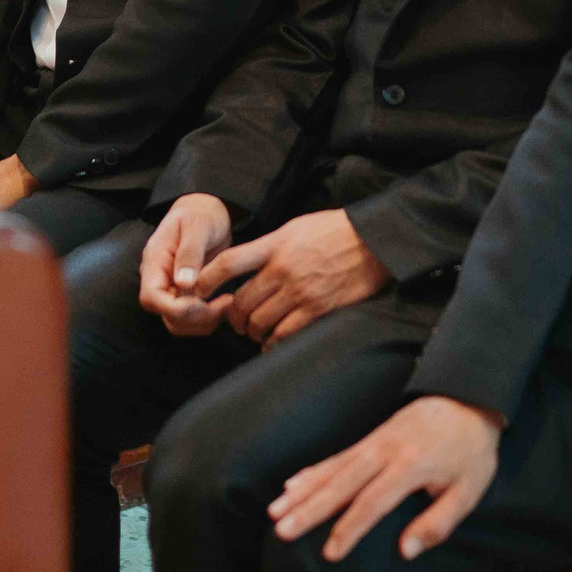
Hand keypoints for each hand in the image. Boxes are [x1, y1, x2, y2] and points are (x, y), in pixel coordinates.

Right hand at [138, 194, 235, 336]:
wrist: (206, 211)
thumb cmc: (200, 212)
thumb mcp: (197, 225)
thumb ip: (189, 252)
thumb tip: (183, 283)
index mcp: (155, 261)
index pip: (151, 297)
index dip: (174, 308)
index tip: (201, 303)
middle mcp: (160, 279)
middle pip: (166, 316)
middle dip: (195, 318)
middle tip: (224, 304)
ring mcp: (173, 288)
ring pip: (179, 322)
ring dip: (204, 322)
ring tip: (228, 304)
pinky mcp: (188, 294)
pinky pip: (193, 318)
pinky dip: (209, 318)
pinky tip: (225, 304)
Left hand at [194, 208, 389, 347]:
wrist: (373, 241)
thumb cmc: (334, 231)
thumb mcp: (295, 228)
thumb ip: (270, 246)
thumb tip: (248, 263)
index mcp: (274, 245)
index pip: (229, 263)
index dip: (206, 279)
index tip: (197, 290)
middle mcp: (282, 270)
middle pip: (241, 302)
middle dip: (233, 318)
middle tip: (235, 321)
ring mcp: (300, 292)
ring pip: (260, 323)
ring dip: (253, 332)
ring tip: (256, 332)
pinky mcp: (318, 310)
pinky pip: (285, 335)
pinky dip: (273, 344)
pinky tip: (273, 343)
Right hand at [269, 395, 502, 563]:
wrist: (466, 398)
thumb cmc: (470, 451)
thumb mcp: (468, 490)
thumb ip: (438, 522)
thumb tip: (406, 551)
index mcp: (410, 465)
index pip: (373, 501)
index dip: (350, 528)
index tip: (330, 553)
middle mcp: (384, 451)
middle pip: (340, 483)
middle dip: (309, 510)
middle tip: (282, 530)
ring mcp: (372, 442)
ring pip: (331, 469)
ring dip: (301, 491)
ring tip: (275, 511)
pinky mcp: (368, 439)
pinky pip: (334, 458)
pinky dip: (311, 472)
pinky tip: (291, 485)